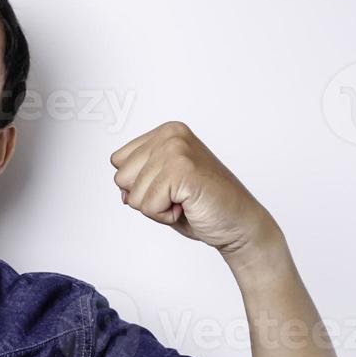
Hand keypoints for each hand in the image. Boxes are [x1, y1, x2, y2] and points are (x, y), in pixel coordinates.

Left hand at [110, 120, 275, 257]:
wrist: (238, 224)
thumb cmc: (204, 206)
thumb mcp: (162, 186)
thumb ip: (138, 180)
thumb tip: (123, 191)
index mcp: (166, 132)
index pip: (118, 161)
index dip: (139, 184)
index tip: (169, 186)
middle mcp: (170, 135)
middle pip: (121, 177)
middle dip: (145, 196)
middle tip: (178, 196)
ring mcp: (176, 150)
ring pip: (133, 194)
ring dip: (157, 207)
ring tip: (184, 201)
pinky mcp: (181, 170)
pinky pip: (147, 206)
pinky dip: (165, 216)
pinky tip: (188, 207)